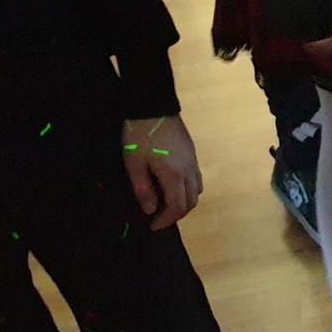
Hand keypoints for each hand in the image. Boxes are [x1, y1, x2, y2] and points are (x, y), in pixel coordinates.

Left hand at [122, 116, 202, 230]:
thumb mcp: (134, 163)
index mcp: (174, 175)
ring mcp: (193, 161)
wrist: (153, 106)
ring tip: (167, 204)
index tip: (152, 226)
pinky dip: (188, 189)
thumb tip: (150, 210)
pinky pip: (196, 178)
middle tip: (160, 218)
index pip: (177, 207)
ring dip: (184, 202)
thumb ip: (143, 188)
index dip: (166, 220)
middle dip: (177, 214)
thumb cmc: (139, 135)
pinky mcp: (192, 153)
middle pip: (191, 201)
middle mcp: (189, 170)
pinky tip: (173, 186)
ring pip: (197, 190)